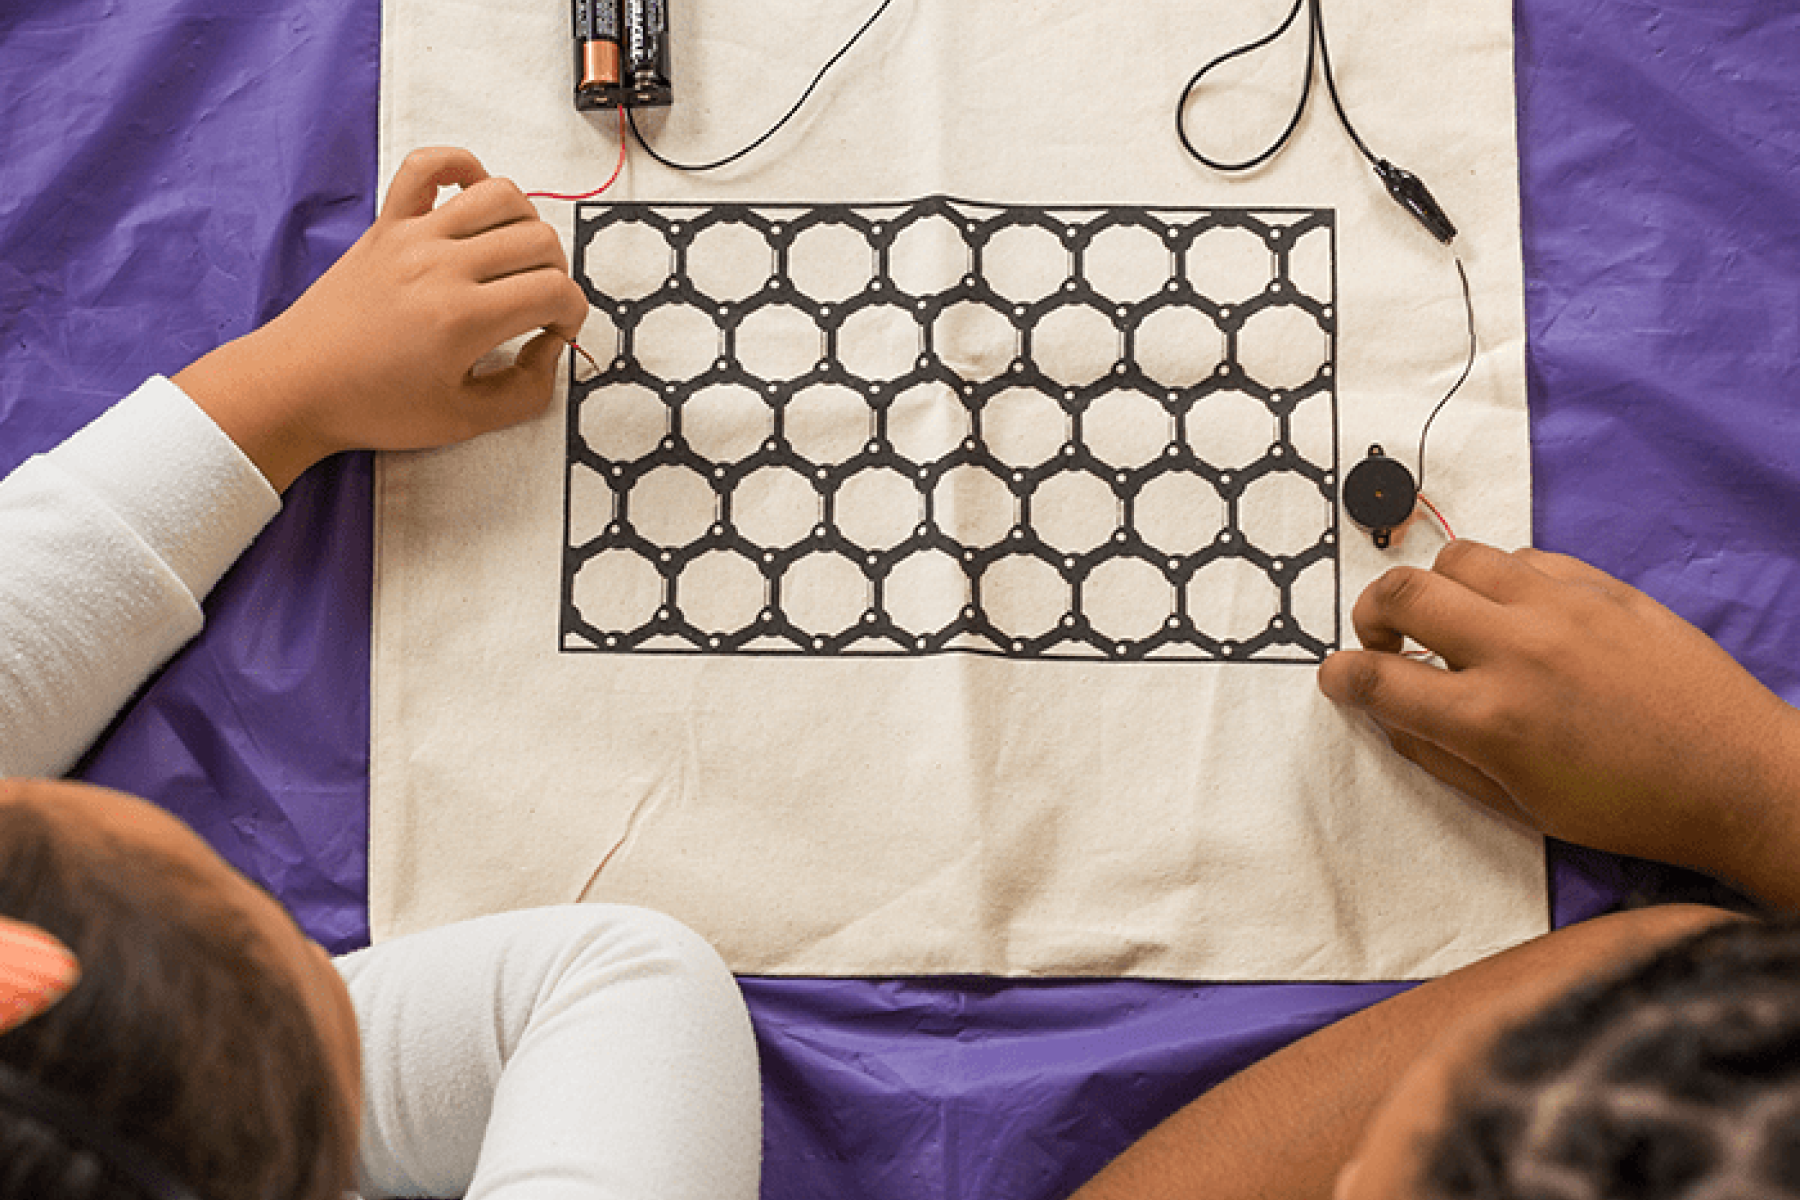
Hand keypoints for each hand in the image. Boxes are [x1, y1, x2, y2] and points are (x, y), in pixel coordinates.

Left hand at [176, 146, 589, 489]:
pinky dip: (461, 167)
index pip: (556, 291)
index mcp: (464, 319)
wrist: (298, 386)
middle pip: (539, 240)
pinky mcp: (387, 224)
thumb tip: (549, 349)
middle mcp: (442, 266)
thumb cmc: (376, 407)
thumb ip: (526, 391)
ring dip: (525, 225)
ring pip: (501, 195)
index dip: (573, 314)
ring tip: (512, 259)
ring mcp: (413, 237)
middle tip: (535, 305)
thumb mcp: (465, 421)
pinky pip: (428, 164)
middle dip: (556, 275)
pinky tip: (471, 199)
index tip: (555, 333)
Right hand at [1317, 540, 1799, 909]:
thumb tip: (1389, 714)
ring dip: (1436, 587)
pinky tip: (1513, 614)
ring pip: (1459, 557)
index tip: (1335, 678)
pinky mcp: (1602, 588)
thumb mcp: (1518, 806)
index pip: (1376, 681)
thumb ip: (1440, 756)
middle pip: (1402, 594)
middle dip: (1370, 615)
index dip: (1338, 678)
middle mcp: (1517, 652)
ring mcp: (1561, 610)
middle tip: (1381, 639)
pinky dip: (1499, 581)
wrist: (1736, 777)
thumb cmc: (1628, 808)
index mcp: (1490, 720)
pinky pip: (1523, 558)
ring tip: (1449, 619)